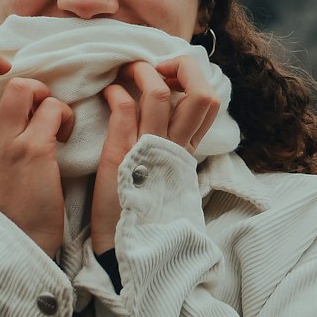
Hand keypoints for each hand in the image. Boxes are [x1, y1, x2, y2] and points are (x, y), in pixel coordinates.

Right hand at [0, 48, 74, 257]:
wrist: (22, 242)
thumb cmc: (13, 203)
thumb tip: (6, 99)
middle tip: (12, 71)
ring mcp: (6, 143)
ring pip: (21, 86)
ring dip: (44, 92)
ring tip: (50, 115)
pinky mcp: (34, 151)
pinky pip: (53, 109)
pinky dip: (65, 117)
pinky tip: (65, 136)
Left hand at [90, 57, 219, 255]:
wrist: (125, 250)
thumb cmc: (138, 214)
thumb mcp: (164, 178)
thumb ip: (169, 151)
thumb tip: (165, 123)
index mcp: (186, 153)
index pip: (209, 104)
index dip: (194, 79)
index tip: (172, 75)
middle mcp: (175, 148)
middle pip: (201, 92)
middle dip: (182, 66)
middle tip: (157, 66)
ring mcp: (150, 149)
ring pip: (160, 93)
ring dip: (143, 72)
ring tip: (126, 71)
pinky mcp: (122, 154)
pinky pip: (124, 107)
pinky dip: (115, 92)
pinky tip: (106, 94)